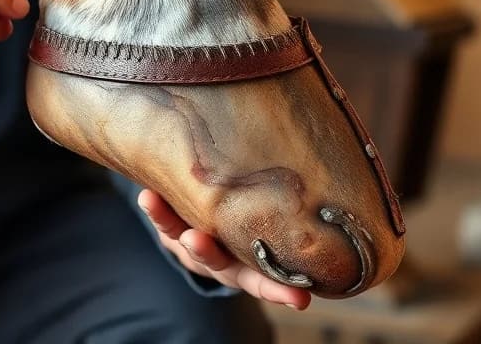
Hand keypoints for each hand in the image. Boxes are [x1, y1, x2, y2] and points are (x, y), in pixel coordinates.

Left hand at [138, 189, 311, 310]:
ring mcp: (198, 247)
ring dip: (184, 237)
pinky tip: (148, 197)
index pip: (266, 280)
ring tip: (183, 231)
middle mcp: (222, 259)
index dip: (282, 291)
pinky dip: (156, 211)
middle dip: (211, 255)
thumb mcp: (260, 222)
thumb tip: (332, 184)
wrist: (198, 217)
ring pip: (190, 245)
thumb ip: (279, 216)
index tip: (301, 298)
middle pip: (219, 263)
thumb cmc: (240, 219)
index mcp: (247, 262)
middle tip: (200, 243)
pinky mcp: (175, 232)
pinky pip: (165, 224)